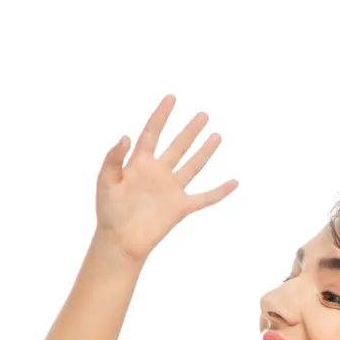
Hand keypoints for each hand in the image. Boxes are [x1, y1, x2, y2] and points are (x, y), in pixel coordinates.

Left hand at [94, 97, 235, 262]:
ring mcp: (171, 189)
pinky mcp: (181, 207)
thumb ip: (113, 158)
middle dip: (190, 130)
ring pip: (193, 165)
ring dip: (204, 151)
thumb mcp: (106, 181)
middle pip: (178, 146)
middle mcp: (158, 173)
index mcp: (139, 164)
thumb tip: (125, 136)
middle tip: (203, 114)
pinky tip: (234, 182)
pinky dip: (220, 191)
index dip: (161, 115)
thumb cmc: (108, 212)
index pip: (152, 133)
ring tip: (216, 135)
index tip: (171, 98)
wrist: (119, 241)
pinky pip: (205, 198)